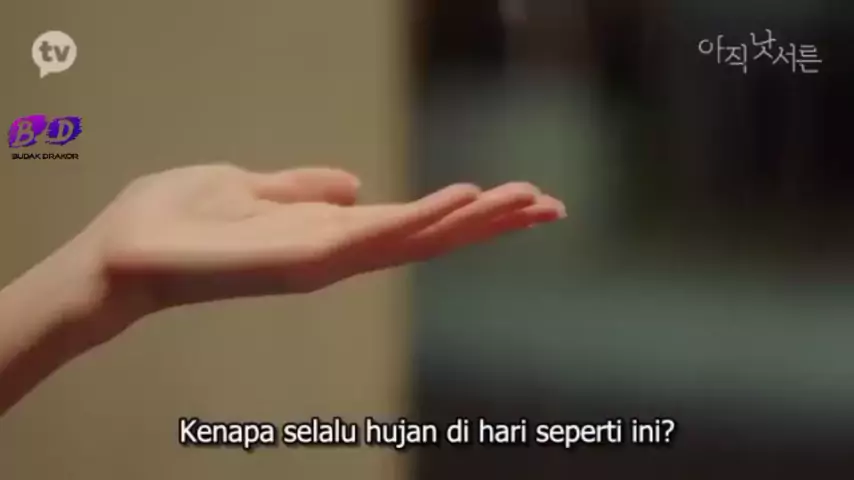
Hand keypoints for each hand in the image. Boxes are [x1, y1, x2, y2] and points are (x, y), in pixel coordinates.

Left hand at [58, 164, 563, 342]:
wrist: (126, 249)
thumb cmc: (180, 220)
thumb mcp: (251, 186)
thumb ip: (303, 188)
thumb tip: (352, 182)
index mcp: (332, 233)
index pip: (414, 223)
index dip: (466, 213)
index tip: (516, 199)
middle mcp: (341, 252)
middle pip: (432, 236)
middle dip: (493, 223)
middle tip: (552, 206)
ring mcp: (329, 257)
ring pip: (420, 236)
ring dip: (477, 219)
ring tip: (530, 200)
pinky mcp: (308, 255)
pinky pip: (379, 233)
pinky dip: (425, 215)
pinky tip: (466, 197)